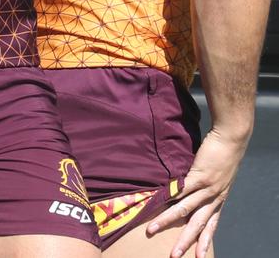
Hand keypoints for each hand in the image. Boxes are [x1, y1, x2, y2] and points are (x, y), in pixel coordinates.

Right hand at [146, 129, 247, 256]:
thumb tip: (189, 188)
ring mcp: (207, 187)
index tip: (197, 256)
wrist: (231, 138)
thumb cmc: (224, 153)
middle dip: (185, 240)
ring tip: (153, 227)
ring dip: (168, 220)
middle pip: (197, 224)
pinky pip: (182, 189)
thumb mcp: (219, 175)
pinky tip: (159, 202)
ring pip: (185, 209)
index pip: (211, 225)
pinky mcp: (199, 175)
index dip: (204, 240)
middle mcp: (214, 197)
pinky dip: (169, 196)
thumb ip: (205, 184)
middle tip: (174, 254)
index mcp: (219, 198)